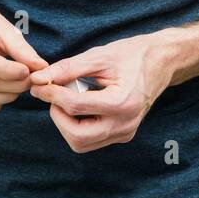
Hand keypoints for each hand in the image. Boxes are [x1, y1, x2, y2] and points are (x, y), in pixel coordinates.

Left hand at [28, 32, 175, 152]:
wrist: (160, 61)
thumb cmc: (130, 55)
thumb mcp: (98, 56)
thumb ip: (66, 69)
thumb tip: (37, 80)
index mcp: (122, 103)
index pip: (75, 106)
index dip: (51, 94)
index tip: (39, 83)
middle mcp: (125, 124)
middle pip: (76, 136)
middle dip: (58, 116)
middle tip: (55, 95)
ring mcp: (125, 133)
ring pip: (81, 143)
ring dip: (67, 123)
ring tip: (70, 98)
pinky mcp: (122, 135)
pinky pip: (91, 140)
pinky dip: (78, 126)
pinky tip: (81, 105)